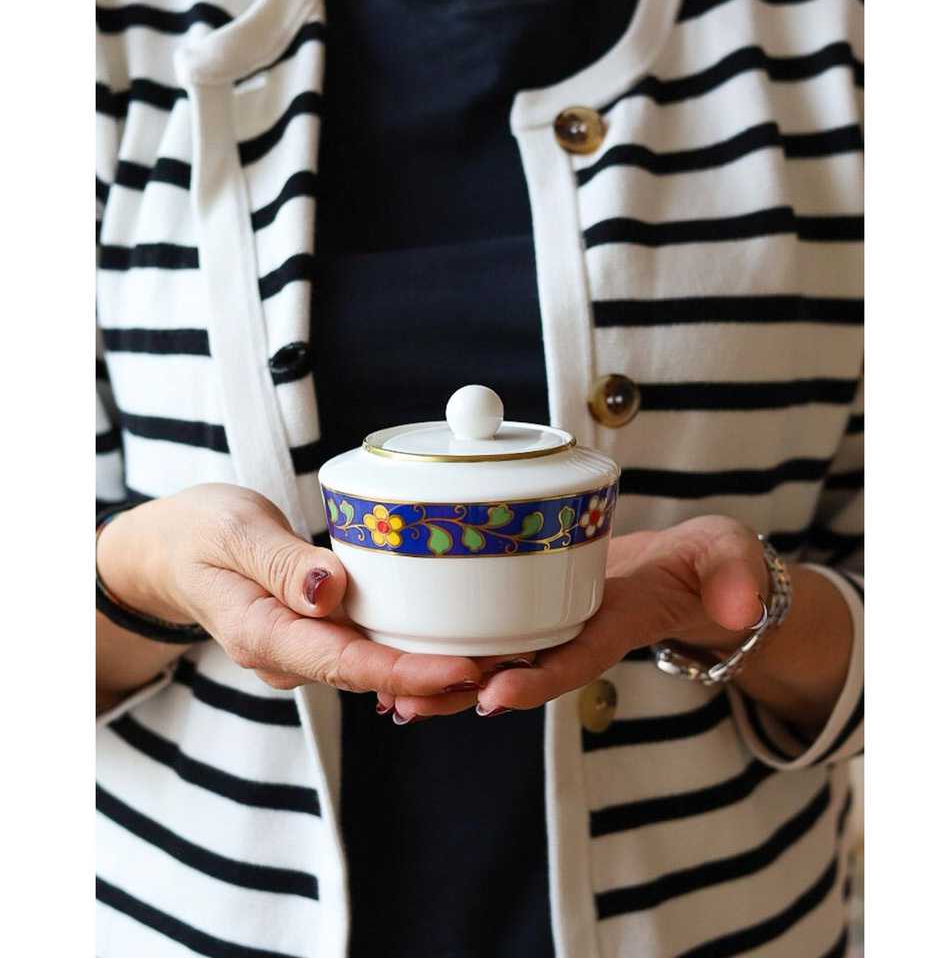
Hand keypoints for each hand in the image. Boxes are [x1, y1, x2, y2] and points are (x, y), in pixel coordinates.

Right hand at [96, 484, 486, 704]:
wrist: (170, 554)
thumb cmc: (198, 534)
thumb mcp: (233, 531)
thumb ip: (281, 563)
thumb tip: (330, 592)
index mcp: (262, 634)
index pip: (346, 663)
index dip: (408, 671)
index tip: (464, 668)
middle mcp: (287, 655)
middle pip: (372, 676)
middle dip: (438, 677)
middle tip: (510, 663)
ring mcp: (302, 651)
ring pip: (376, 669)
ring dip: (433, 668)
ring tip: (502, 655)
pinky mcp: (316, 637)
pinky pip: (369, 651)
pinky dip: (412, 650)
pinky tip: (456, 641)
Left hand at [387, 516, 852, 732]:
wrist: (682, 574)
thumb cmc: (707, 565)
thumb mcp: (728, 559)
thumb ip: (735, 577)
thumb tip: (741, 606)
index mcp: (616, 626)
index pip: (574, 658)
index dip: (536, 679)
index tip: (492, 694)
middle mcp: (575, 636)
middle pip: (517, 670)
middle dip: (464, 690)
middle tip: (408, 702)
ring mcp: (553, 627)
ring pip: (494, 659)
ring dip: (444, 678)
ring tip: (390, 695)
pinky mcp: (536, 612)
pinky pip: (491, 632)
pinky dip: (451, 645)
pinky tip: (404, 652)